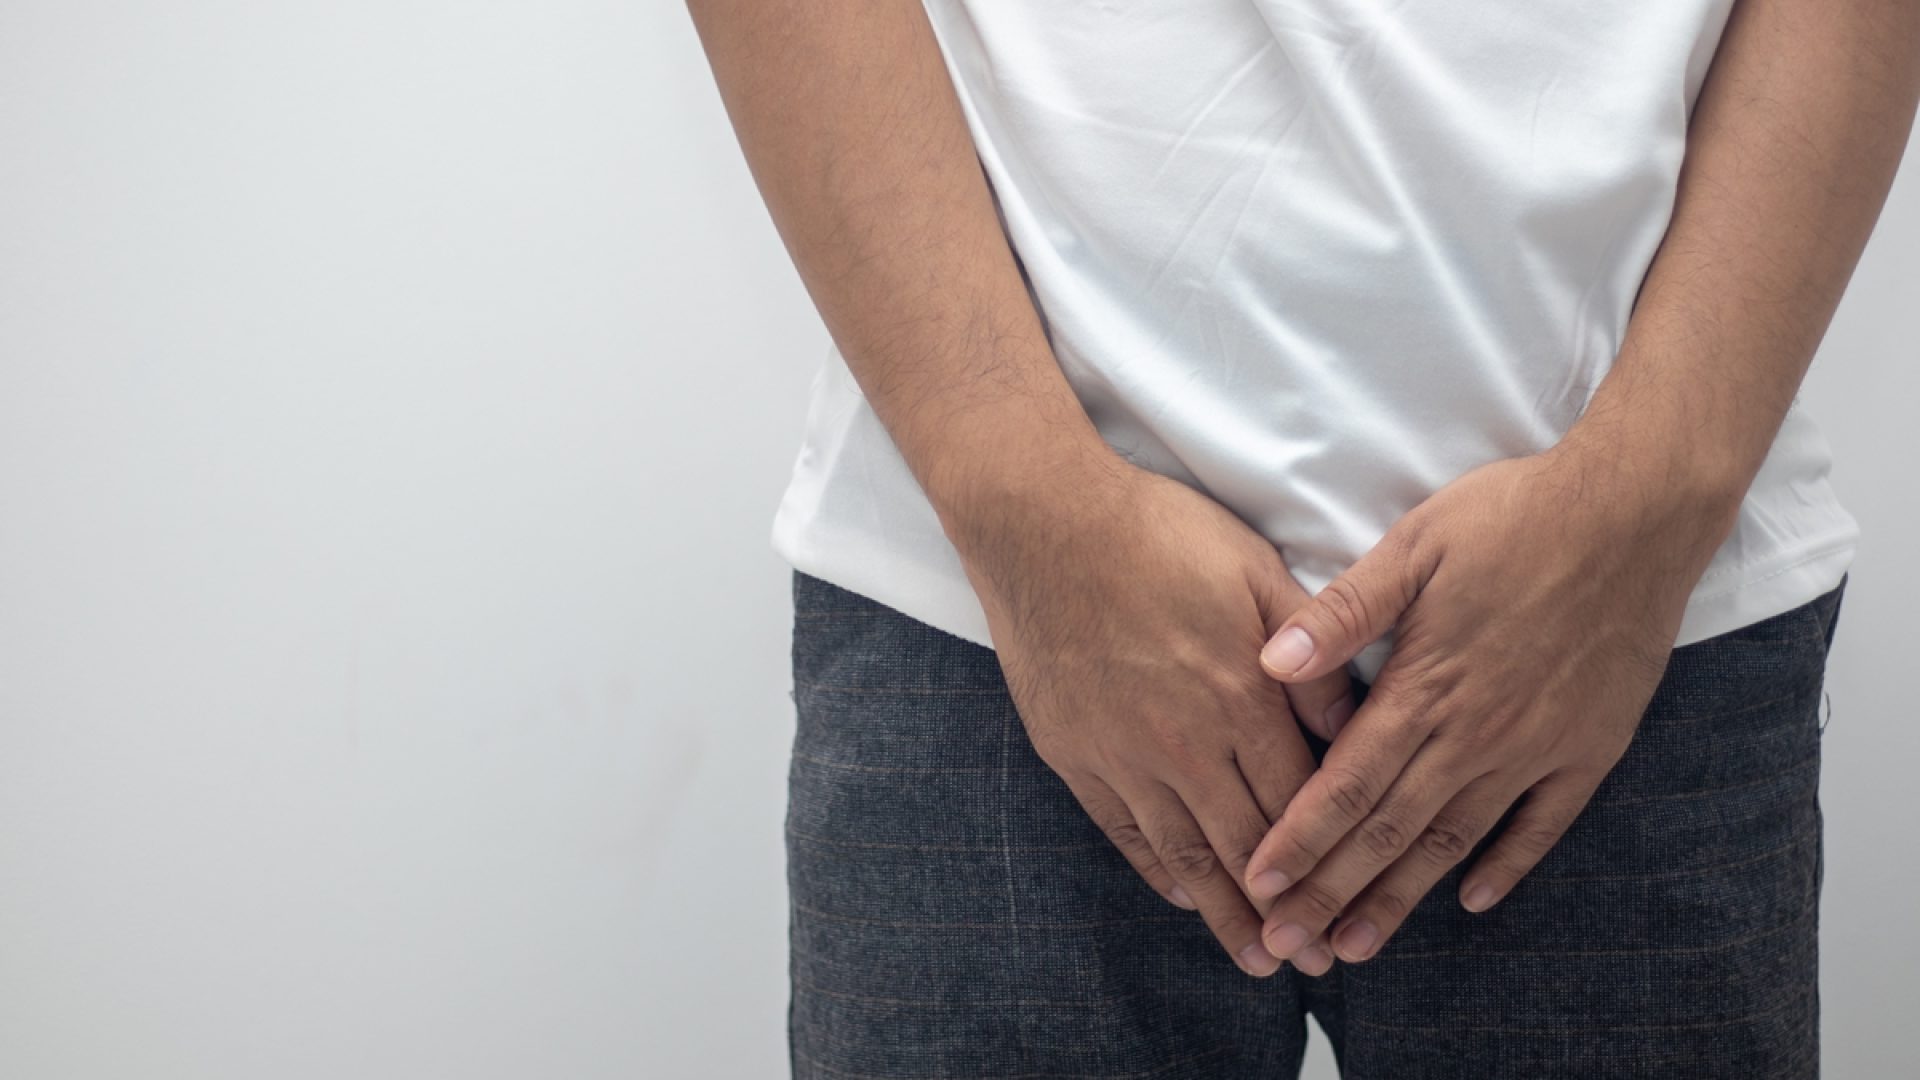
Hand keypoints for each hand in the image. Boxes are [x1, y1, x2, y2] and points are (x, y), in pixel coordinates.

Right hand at [947, 454, 1357, 976]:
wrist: (1042, 523)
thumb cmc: (1157, 533)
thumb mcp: (1257, 573)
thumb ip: (1313, 654)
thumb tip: (1356, 724)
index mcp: (1242, 697)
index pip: (1300, 799)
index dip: (1330, 857)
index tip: (1354, 900)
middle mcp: (1186, 741)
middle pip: (1248, 845)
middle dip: (1288, 909)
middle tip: (1314, 958)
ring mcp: (1124, 753)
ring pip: (1186, 854)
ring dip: (1225, 914)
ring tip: (1255, 958)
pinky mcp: (1074, 753)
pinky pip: (1124, 830)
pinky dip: (1157, 871)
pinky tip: (1182, 894)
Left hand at [1240, 437, 1738, 965]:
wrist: (1638, 511)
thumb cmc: (1515, 517)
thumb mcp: (1415, 546)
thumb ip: (1344, 612)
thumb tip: (1271, 661)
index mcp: (1425, 687)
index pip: (1345, 783)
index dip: (1299, 840)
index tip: (1257, 885)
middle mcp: (1477, 733)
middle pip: (1388, 829)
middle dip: (1330, 891)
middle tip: (1286, 944)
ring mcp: (1536, 747)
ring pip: (1453, 840)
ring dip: (1400, 896)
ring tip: (1355, 943)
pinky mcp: (1588, 747)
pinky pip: (1542, 824)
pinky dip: (1505, 865)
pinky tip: (1472, 900)